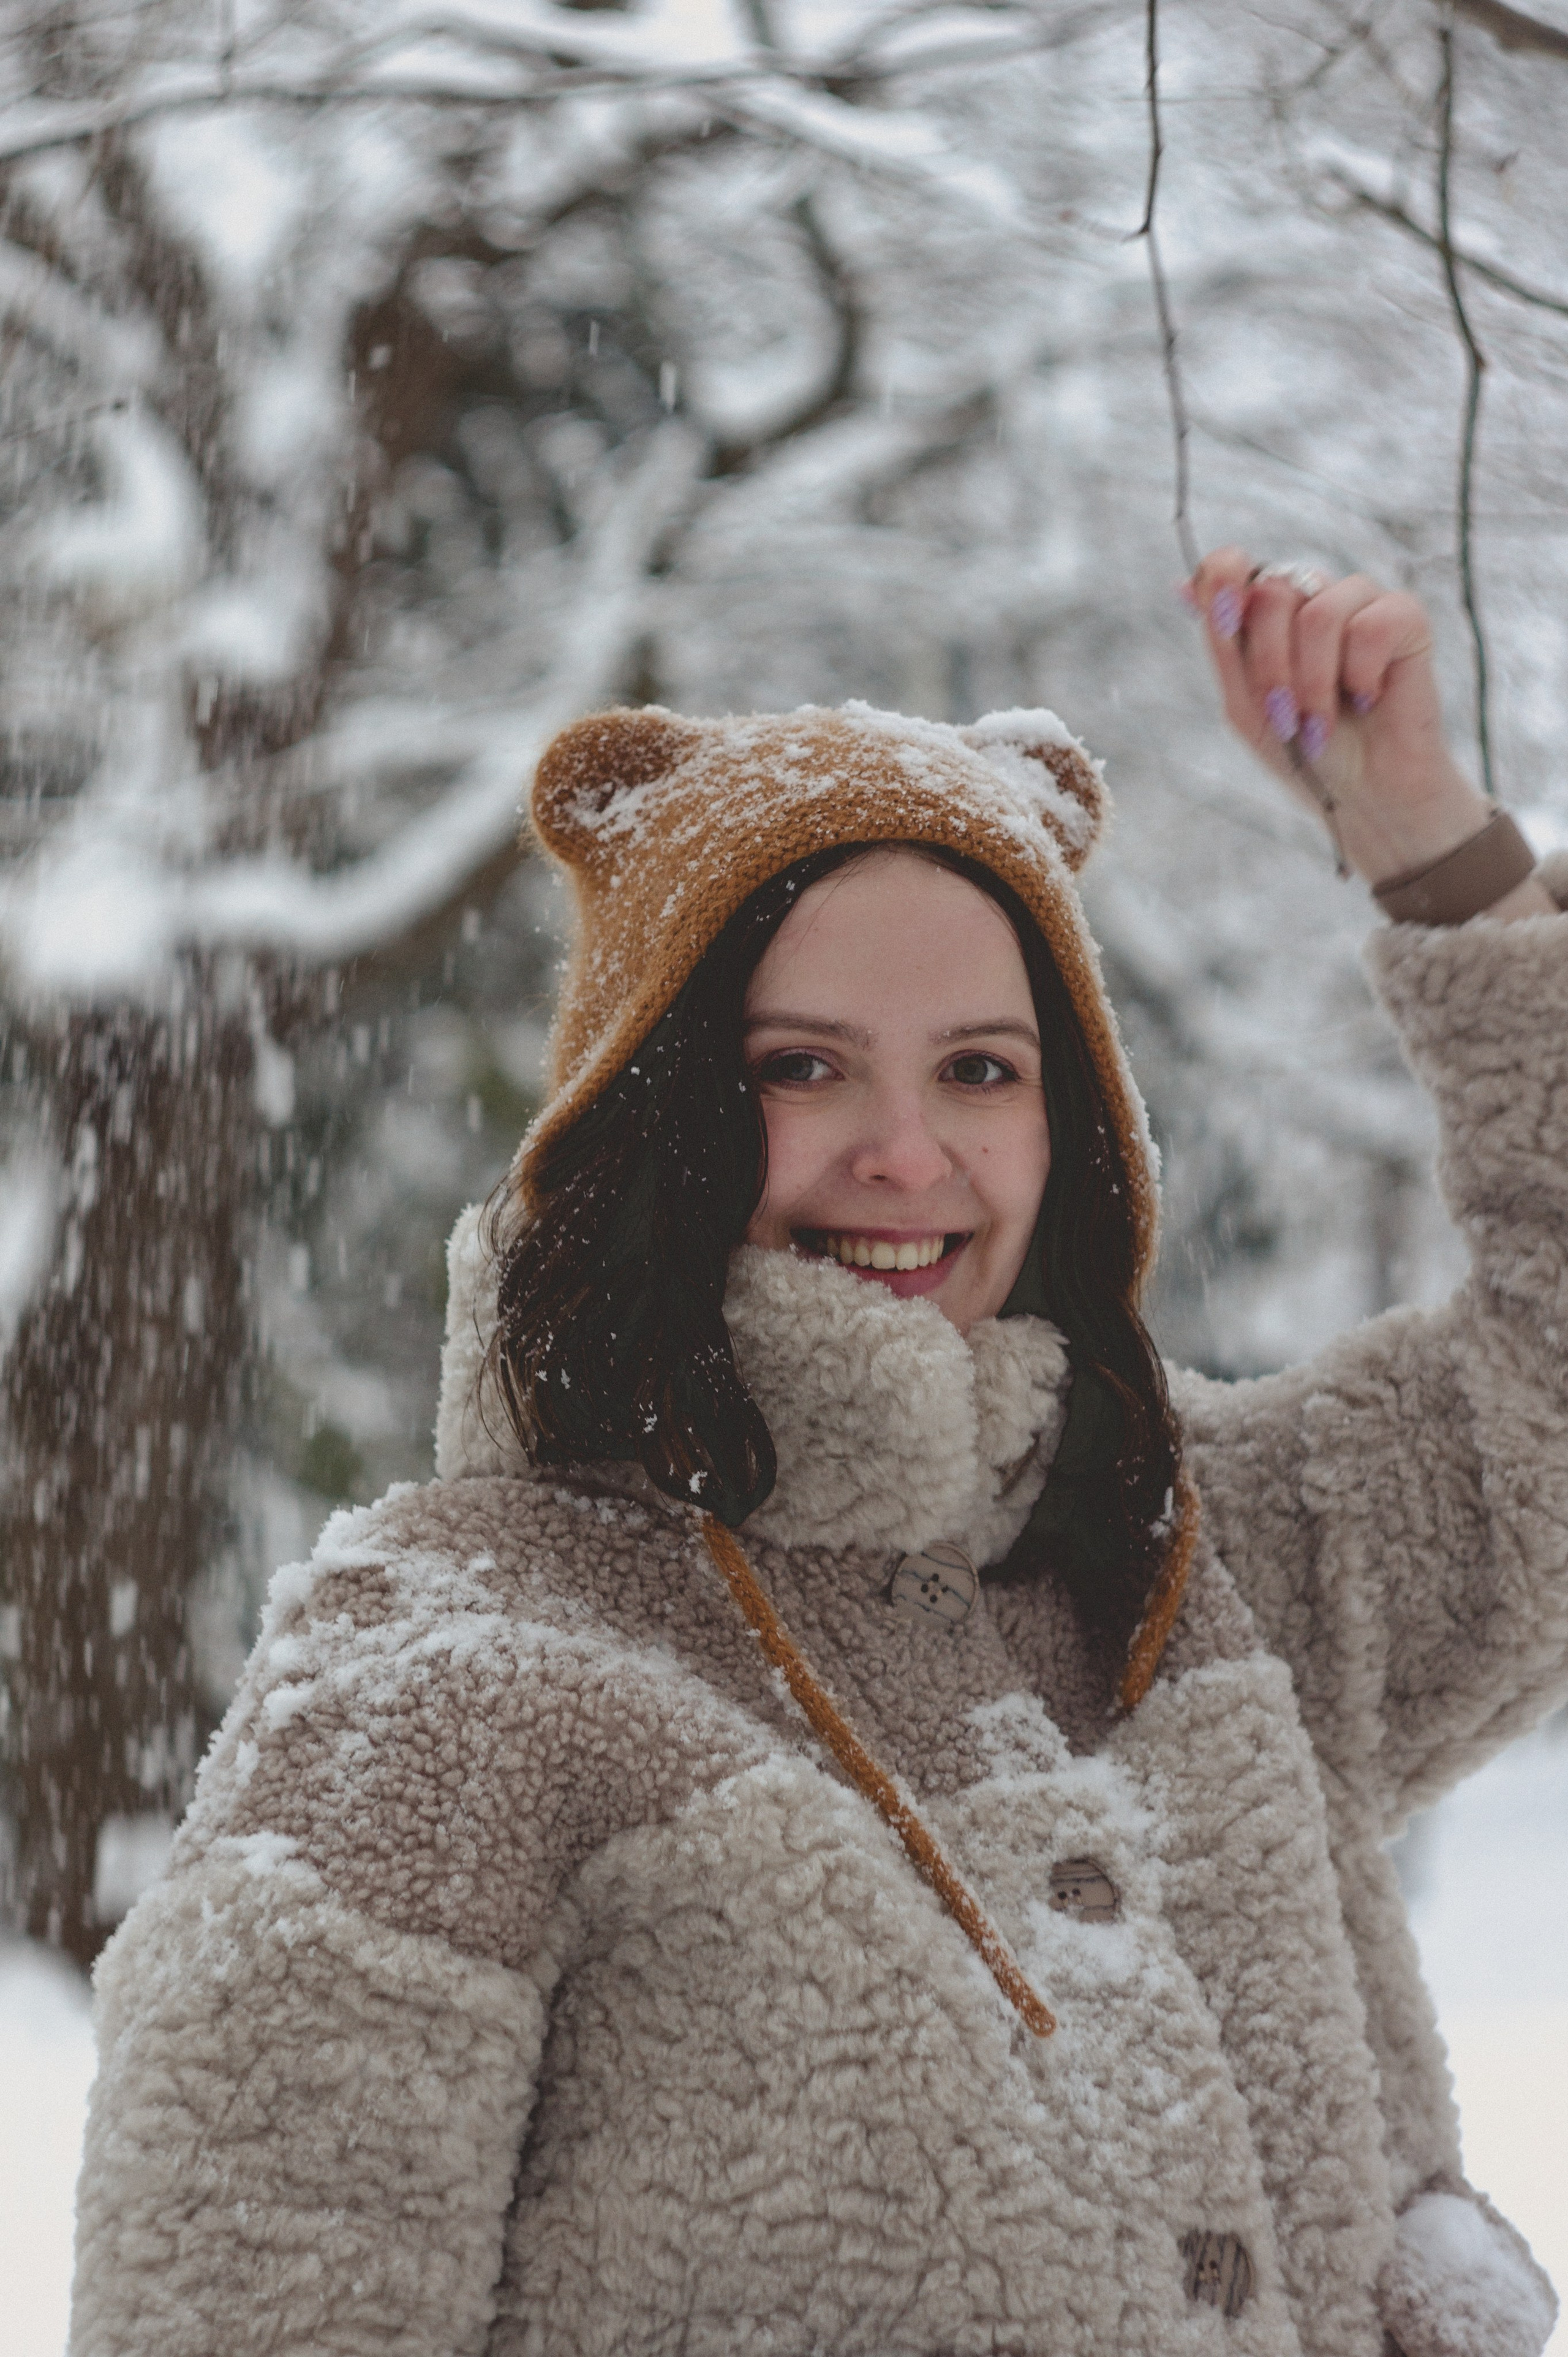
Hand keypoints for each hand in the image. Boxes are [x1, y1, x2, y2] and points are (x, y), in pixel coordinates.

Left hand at [1186, 548, 1551, 915]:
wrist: (1363, 794)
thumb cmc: (1304, 752)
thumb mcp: (1246, 704)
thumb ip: (1223, 643)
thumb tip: (1182, 585)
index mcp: (1265, 615)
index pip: (1231, 566)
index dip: (1221, 580)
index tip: (1225, 624)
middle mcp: (1310, 598)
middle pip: (1271, 592)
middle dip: (1270, 664)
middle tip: (1286, 714)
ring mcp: (1358, 602)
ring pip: (1319, 611)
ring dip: (1314, 682)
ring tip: (1323, 722)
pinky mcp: (1404, 616)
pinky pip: (1371, 624)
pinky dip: (1361, 674)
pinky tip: (1369, 698)